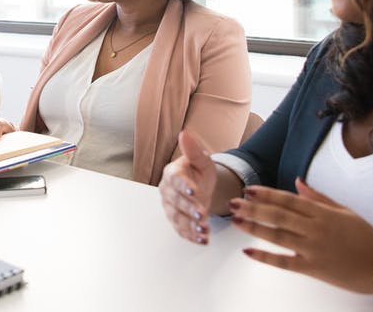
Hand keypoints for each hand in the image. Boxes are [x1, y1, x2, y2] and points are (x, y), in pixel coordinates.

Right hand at [159, 130, 216, 244]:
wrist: (202, 187)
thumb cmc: (199, 172)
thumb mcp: (202, 160)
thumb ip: (194, 150)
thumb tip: (184, 134)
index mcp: (172, 174)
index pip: (175, 180)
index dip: (184, 186)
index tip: (194, 191)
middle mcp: (167, 192)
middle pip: (175, 202)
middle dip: (189, 209)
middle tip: (202, 214)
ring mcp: (170, 208)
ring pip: (177, 218)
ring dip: (190, 226)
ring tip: (204, 230)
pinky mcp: (176, 221)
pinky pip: (181, 230)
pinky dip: (192, 236)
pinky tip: (202, 239)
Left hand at [230, 177, 372, 293]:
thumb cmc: (366, 236)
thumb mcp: (344, 211)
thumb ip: (318, 198)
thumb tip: (297, 183)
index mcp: (322, 212)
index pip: (289, 200)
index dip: (267, 194)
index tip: (250, 190)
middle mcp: (315, 228)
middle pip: (278, 216)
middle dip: (254, 208)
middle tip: (234, 203)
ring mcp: (313, 248)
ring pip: (278, 235)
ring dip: (255, 227)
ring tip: (236, 221)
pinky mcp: (313, 268)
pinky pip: (285, 262)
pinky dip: (265, 257)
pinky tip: (249, 252)